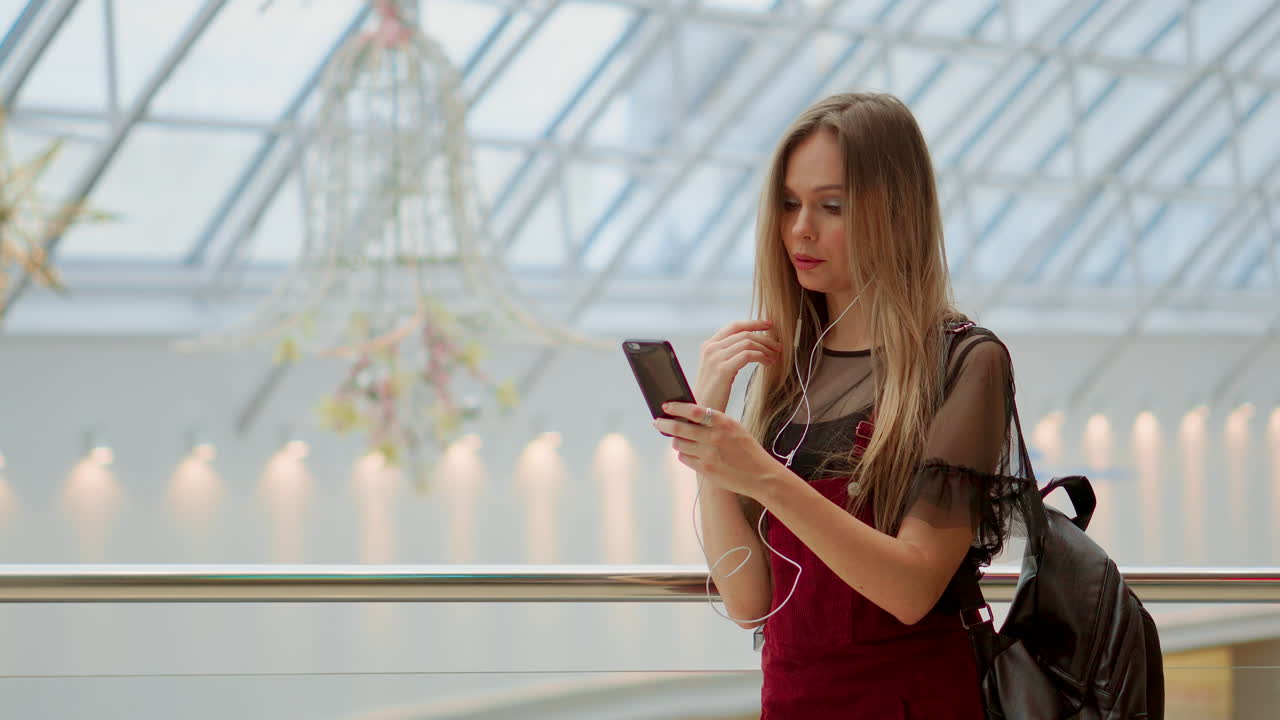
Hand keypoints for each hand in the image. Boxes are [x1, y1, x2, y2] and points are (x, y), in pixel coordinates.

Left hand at [656, 401, 780, 499]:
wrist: (760, 475)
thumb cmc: (747, 449)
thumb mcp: (735, 428)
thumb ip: (714, 422)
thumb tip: (689, 416)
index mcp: (724, 423)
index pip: (694, 411)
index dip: (676, 407)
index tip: (666, 406)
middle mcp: (715, 438)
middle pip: (680, 429)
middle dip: (665, 424)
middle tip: (657, 422)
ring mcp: (709, 455)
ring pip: (679, 444)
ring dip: (676, 440)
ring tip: (678, 439)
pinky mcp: (705, 469)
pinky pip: (684, 458)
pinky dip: (684, 454)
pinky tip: (689, 452)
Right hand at [695, 320, 781, 412]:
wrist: (700, 410)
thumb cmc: (712, 393)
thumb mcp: (716, 367)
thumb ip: (727, 354)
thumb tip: (751, 344)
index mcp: (708, 345)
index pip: (734, 326)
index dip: (753, 323)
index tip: (769, 324)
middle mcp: (711, 348)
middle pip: (744, 334)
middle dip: (765, 338)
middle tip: (777, 347)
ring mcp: (716, 357)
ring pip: (748, 342)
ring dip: (765, 348)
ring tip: (774, 357)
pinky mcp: (723, 369)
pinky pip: (748, 355)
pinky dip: (762, 357)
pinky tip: (767, 363)